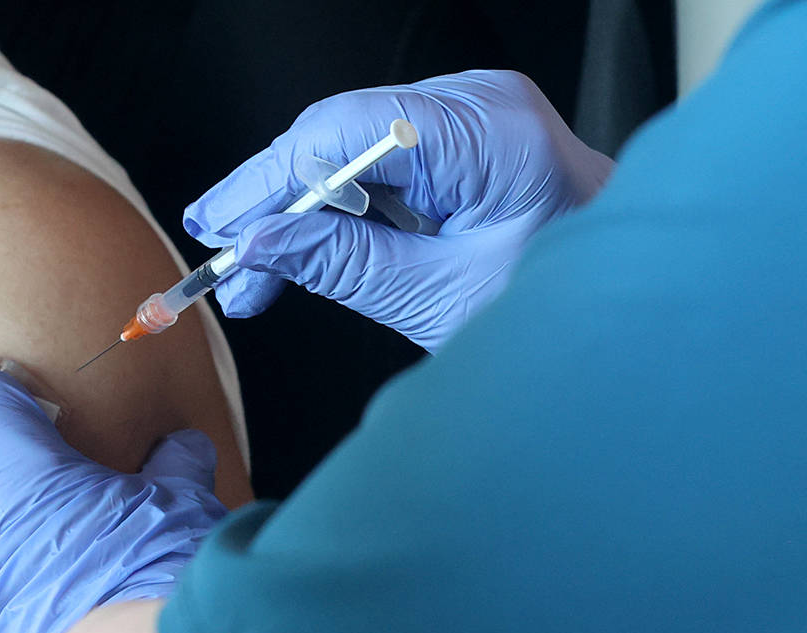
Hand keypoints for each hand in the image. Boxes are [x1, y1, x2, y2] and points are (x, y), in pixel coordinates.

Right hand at [184, 70, 614, 350]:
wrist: (632, 304)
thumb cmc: (567, 307)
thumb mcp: (438, 298)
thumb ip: (342, 264)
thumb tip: (258, 245)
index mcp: (486, 134)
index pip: (342, 133)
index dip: (267, 183)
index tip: (221, 234)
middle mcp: (477, 104)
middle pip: (337, 134)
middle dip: (273, 202)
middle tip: (226, 262)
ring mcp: (471, 114)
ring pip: (348, 147)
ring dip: (298, 209)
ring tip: (255, 271)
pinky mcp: (463, 138)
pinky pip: (377, 160)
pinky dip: (337, 207)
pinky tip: (302, 245)